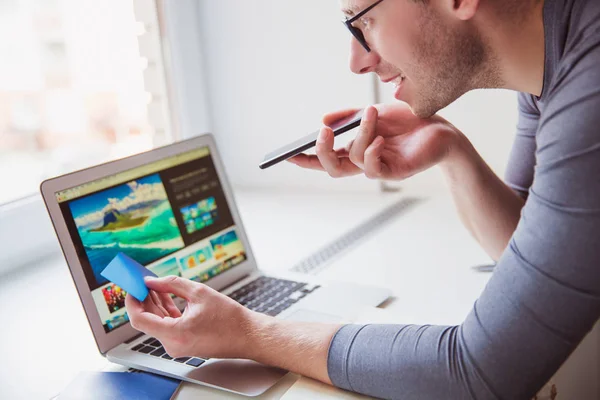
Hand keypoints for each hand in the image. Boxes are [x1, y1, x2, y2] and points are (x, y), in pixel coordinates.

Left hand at [125, 276, 255, 358]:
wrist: (247, 335)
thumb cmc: (229, 317)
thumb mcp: (199, 292)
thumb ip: (171, 284)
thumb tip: (151, 280)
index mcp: (175, 333)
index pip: (138, 319)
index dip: (132, 301)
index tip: (132, 286)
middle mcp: (172, 344)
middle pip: (147, 320)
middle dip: (143, 298)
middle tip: (142, 280)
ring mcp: (177, 346)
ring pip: (156, 322)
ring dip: (154, 303)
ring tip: (154, 284)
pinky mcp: (183, 344)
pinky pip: (167, 326)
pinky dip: (164, 311)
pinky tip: (165, 295)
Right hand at [288, 103, 460, 179]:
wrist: (442, 128)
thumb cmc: (409, 121)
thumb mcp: (374, 113)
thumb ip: (349, 117)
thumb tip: (323, 120)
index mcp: (357, 149)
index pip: (328, 158)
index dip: (308, 159)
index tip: (290, 155)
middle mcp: (364, 162)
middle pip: (333, 168)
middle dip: (323, 152)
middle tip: (323, 133)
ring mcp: (378, 168)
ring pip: (354, 160)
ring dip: (361, 135)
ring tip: (372, 114)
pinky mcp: (394, 172)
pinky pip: (373, 169)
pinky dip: (372, 152)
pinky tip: (381, 139)